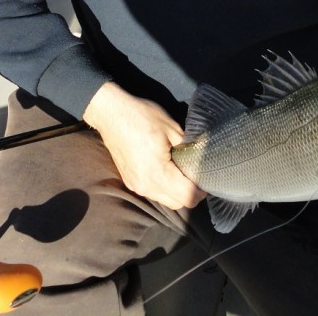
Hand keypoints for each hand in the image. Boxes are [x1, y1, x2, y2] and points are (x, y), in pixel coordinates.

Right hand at [83, 82, 206, 209]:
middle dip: (190, 193)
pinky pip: (152, 192)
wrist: (110, 113)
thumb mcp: (172, 128)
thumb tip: (200, 159)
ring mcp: (135, 185)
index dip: (201, 190)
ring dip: (176, 191)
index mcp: (158, 174)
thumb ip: (189, 148)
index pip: (186, 196)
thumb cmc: (141, 117)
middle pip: (177, 203)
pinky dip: (163, 187)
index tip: (207, 177)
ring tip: (182, 170)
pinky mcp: (129, 181)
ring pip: (164, 200)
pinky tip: (167, 169)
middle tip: (197, 174)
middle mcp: (145, 186)